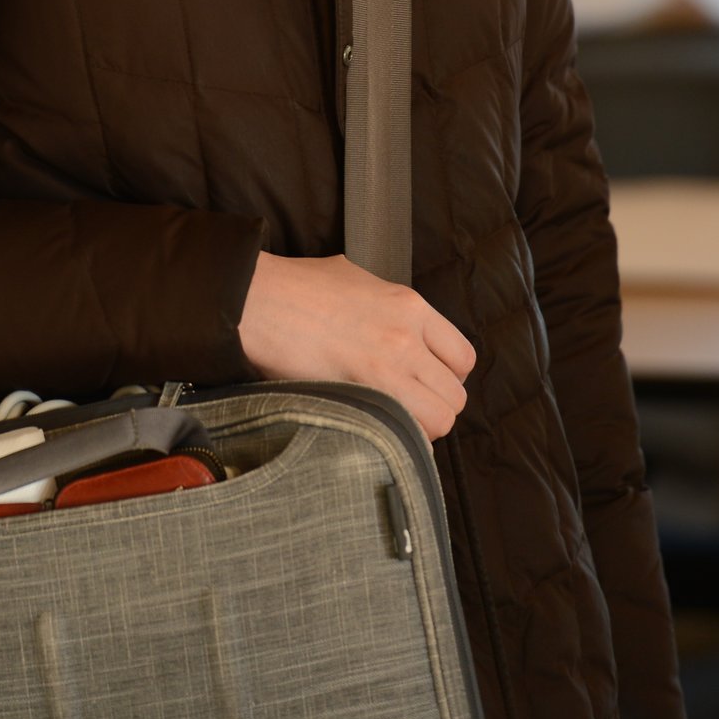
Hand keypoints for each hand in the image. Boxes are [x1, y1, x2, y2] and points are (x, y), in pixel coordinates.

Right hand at [237, 251, 475, 441]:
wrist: (255, 301)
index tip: (427, 383)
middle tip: (407, 407)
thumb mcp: (353, 277)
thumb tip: (387, 317)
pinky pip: (408, 436)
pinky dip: (401, 442)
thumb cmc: (295, 286)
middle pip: (455, 395)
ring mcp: (387, 370)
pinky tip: (376, 431)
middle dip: (435, 406)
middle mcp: (407, 338)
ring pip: (441, 420)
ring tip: (392, 421)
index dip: (447, 377)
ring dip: (422, 427)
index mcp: (409, 306)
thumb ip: (383, 301)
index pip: (463, 357)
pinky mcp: (362, 397)